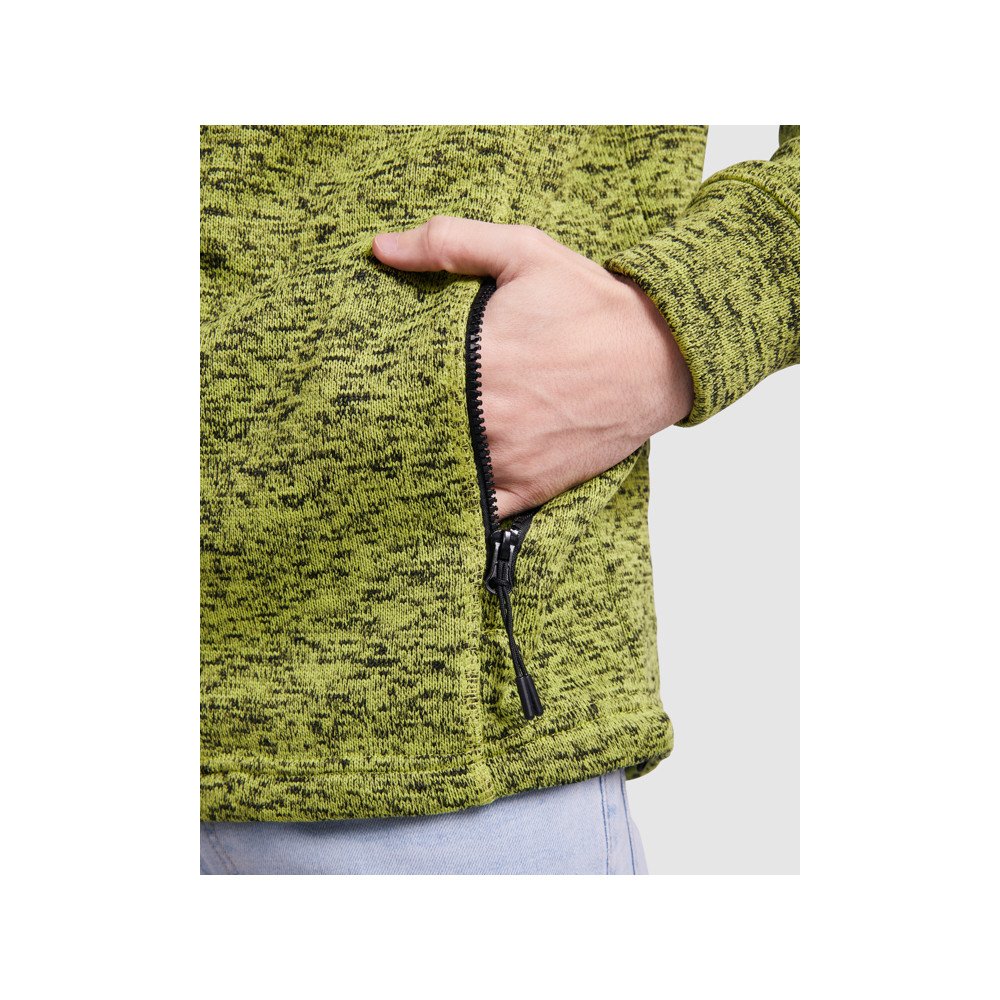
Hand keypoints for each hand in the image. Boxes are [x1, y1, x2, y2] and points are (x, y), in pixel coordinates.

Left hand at [372, 216, 693, 518]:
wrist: (662, 354)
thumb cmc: (592, 303)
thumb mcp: (524, 252)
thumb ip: (448, 243)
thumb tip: (379, 247)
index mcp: (476, 362)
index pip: (394, 385)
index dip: (369, 385)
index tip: (356, 381)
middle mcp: (488, 420)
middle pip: (410, 434)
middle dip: (385, 426)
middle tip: (359, 421)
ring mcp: (509, 460)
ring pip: (439, 475)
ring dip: (418, 464)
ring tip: (393, 452)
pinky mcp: (532, 487)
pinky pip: (478, 511)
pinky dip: (457, 505)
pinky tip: (441, 487)